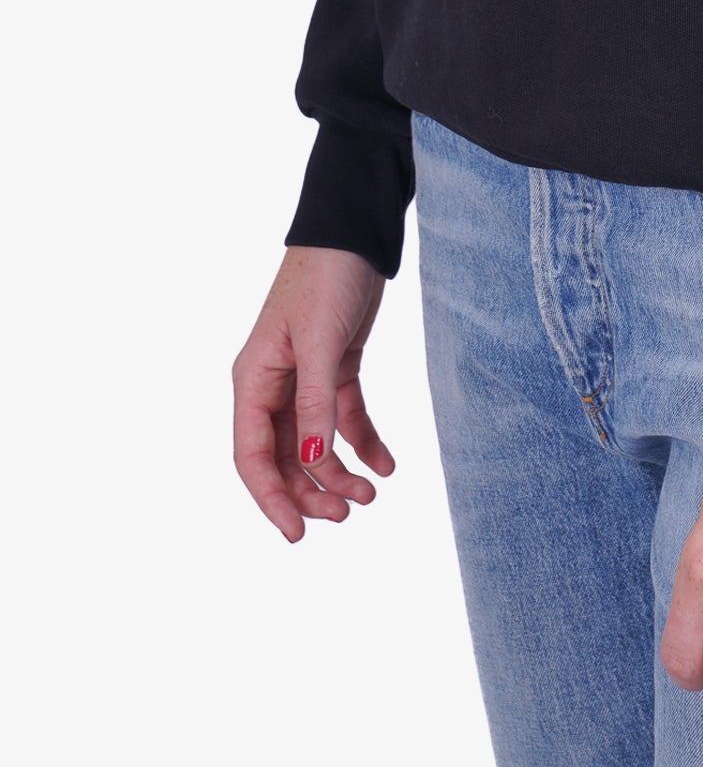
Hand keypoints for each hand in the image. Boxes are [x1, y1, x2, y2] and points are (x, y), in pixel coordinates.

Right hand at [232, 245, 393, 541]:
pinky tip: (386, 464)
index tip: (298, 534)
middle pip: (284, 457)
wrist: (354, 231)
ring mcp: (305, 378)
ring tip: (371, 494)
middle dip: (312, 491)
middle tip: (349, 513)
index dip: (271, 499)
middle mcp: (273, 385)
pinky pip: (344, 418)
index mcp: (253, 379)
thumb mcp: (321, 342)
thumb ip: (315, 403)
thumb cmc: (326, 277)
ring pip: (314, 444)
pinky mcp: (336, 368)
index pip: (251, 455)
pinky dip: (363, 443)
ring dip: (339, 473)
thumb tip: (310, 462)